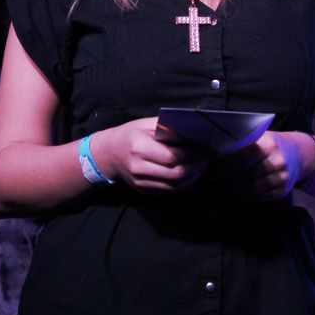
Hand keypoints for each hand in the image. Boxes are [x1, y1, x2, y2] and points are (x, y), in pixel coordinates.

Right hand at [92, 117, 208, 192]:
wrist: (108, 155)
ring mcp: (141, 182)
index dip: (191, 153)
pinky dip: (184, 183)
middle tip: (205, 157)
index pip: (172, 156)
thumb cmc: (130, 134)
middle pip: (176, 173)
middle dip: (195, 166)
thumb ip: (167, 127)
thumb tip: (192, 132)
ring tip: (201, 165)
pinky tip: (190, 173)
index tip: (203, 147)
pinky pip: (169, 190)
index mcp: (139, 147)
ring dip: (192, 176)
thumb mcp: (145, 124)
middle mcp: (139, 168)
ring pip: (176, 185)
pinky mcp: (144, 191)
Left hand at [211, 131, 302, 201]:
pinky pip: (260, 197)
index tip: (215, 166)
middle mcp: (277, 161)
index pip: (241, 158)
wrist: (299, 153)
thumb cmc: (272, 143)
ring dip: (236, 188)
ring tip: (229, 183)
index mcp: (268, 145)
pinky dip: (248, 195)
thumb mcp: (260, 137)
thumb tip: (214, 152)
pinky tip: (242, 190)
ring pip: (251, 189)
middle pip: (245, 175)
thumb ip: (241, 144)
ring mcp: (281, 177)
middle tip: (219, 176)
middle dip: (229, 177)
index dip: (226, 165)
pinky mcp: (283, 190)